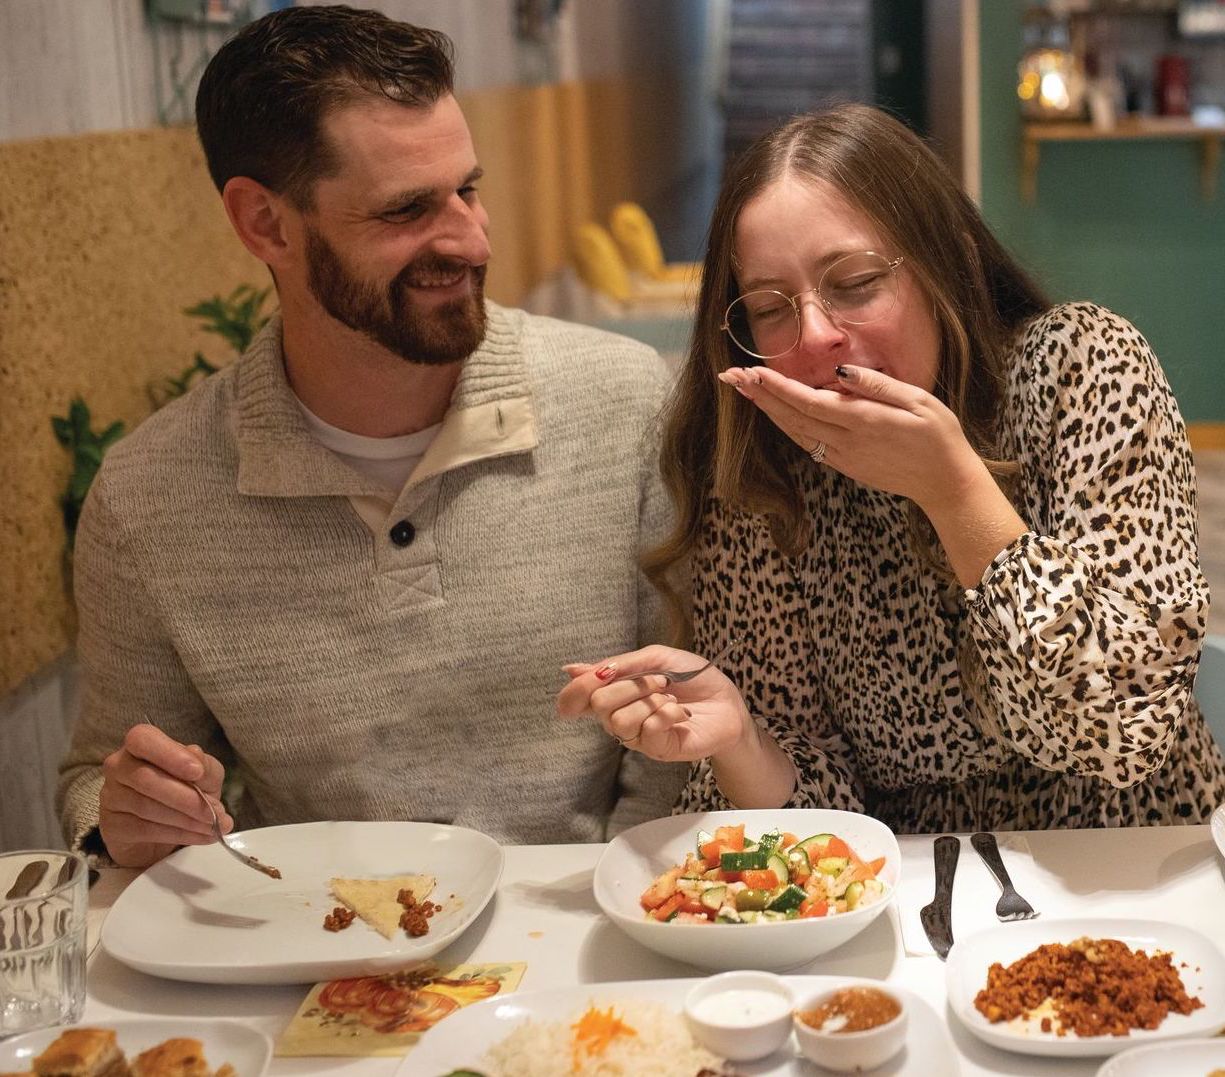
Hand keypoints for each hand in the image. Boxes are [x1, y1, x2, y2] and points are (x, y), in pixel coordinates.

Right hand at [98, 723, 230, 867]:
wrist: (160, 827)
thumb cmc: (183, 788)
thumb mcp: (203, 774)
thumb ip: (204, 766)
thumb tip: (196, 757)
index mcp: (140, 745)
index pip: (142, 739)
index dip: (169, 754)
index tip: (196, 772)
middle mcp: (118, 767)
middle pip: (145, 778)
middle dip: (186, 797)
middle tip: (216, 812)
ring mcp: (111, 797)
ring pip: (146, 807)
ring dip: (186, 819)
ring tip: (214, 826)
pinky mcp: (112, 826)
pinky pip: (144, 830)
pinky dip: (178, 834)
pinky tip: (201, 836)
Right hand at [557, 644, 752, 762]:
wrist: (727, 700)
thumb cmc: (694, 678)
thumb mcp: (656, 658)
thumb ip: (618, 665)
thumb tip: (571, 669)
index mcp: (616, 694)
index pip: (577, 698)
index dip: (577, 689)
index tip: (600, 675)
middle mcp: (620, 717)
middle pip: (599, 704)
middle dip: (631, 685)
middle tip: (659, 682)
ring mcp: (638, 736)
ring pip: (620, 719)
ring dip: (650, 700)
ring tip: (670, 697)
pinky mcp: (657, 749)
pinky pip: (647, 730)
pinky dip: (666, 714)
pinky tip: (679, 713)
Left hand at [720, 363, 986, 511]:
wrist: (945, 482)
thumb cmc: (938, 435)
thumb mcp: (918, 400)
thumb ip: (877, 386)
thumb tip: (843, 372)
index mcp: (862, 421)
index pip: (808, 401)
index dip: (776, 387)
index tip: (752, 371)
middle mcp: (845, 441)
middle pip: (792, 416)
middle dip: (759, 395)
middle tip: (730, 376)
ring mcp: (842, 456)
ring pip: (795, 431)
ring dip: (767, 410)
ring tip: (744, 390)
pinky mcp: (844, 465)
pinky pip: (807, 443)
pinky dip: (786, 425)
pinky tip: (774, 412)